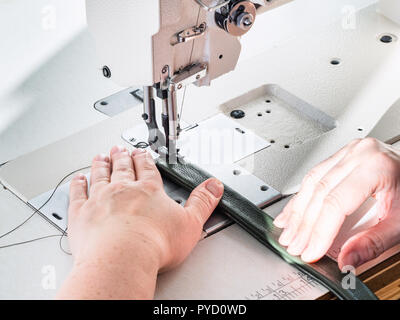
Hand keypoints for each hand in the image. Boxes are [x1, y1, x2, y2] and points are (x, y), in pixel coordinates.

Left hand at [57, 146, 223, 298]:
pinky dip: (77, 184)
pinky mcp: (82, 213)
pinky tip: (78, 179)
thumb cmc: (154, 244)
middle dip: (123, 157)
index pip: (147, 170)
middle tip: (120, 149)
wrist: (122, 258)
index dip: (145, 160)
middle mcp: (123, 190)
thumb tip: (214, 186)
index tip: (142, 153)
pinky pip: (78, 193)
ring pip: (100, 175)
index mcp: (148, 191)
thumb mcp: (190, 223)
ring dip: (101, 164)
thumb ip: (203, 202)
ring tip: (101, 156)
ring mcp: (100, 199)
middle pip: (123, 168)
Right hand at [274, 138, 399, 268]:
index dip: (319, 231)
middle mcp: (359, 154)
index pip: (336, 202)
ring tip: (288, 233)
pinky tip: (292, 213)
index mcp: (376, 166)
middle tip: (295, 246)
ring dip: (297, 212)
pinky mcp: (341, 156)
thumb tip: (346, 261)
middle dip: (304, 225)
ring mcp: (348, 152)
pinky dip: (301, 198)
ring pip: (311, 182)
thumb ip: (373, 243)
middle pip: (320, 192)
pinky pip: (314, 176)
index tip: (310, 250)